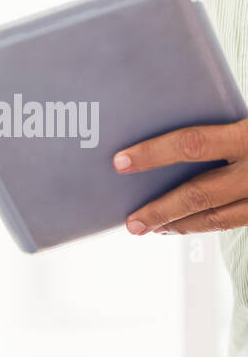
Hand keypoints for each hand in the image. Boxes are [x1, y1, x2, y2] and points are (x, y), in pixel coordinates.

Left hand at [114, 118, 247, 233]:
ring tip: (154, 228)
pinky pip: (233, 223)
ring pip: (217, 219)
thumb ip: (218, 128)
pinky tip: (189, 223)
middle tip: (133, 222)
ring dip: (180, 225)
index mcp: (247, 136)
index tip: (121, 162)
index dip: (153, 154)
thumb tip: (166, 128)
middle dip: (160, 211)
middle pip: (198, 195)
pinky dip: (206, 225)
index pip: (192, 144)